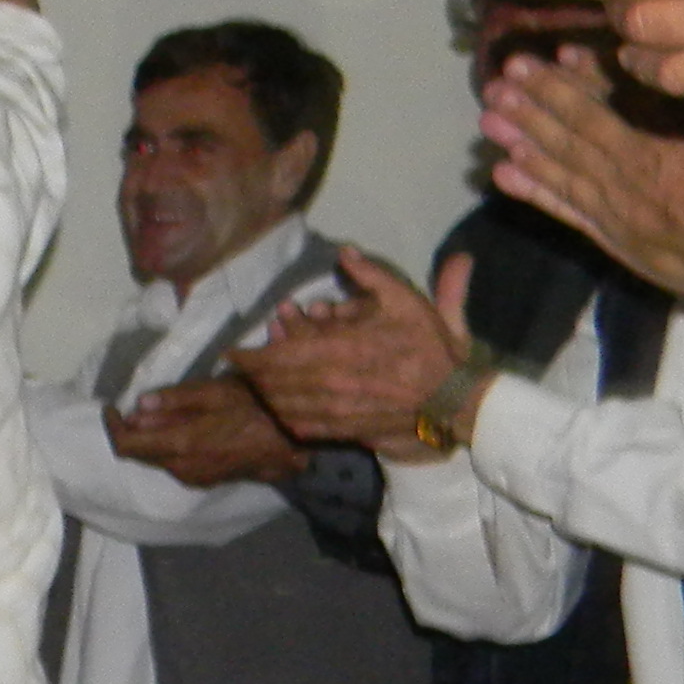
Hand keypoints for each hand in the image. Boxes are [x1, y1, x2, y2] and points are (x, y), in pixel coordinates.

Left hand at [109, 376, 307, 489]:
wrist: (295, 440)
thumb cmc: (257, 408)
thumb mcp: (215, 392)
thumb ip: (175, 399)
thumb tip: (139, 406)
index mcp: (179, 446)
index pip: (126, 445)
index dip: (112, 427)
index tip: (112, 407)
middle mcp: (181, 469)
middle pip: (141, 454)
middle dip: (133, 430)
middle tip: (138, 405)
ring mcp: (195, 478)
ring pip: (159, 459)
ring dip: (153, 438)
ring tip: (163, 412)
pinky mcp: (208, 479)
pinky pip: (177, 464)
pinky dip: (170, 446)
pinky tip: (184, 426)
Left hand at [238, 249, 477, 456]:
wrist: (451, 401)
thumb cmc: (429, 349)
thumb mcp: (406, 303)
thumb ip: (371, 276)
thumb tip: (344, 252)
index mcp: (340, 349)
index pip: (277, 355)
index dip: (249, 356)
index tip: (232, 352)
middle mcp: (329, 382)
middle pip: (272, 381)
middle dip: (251, 373)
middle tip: (238, 366)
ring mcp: (333, 411)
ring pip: (281, 404)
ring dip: (262, 393)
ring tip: (252, 383)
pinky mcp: (341, 431)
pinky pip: (299, 425)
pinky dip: (282, 415)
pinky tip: (277, 407)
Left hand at [479, 46, 683, 301]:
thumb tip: (657, 71)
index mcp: (653, 139)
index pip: (599, 104)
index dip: (564, 81)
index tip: (537, 61)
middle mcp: (622, 168)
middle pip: (569, 132)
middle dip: (530, 105)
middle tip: (495, 82)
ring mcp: (610, 204)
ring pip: (557, 166)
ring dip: (520, 141)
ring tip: (486, 120)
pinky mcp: (608, 234)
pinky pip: (564, 209)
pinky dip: (532, 190)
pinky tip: (502, 172)